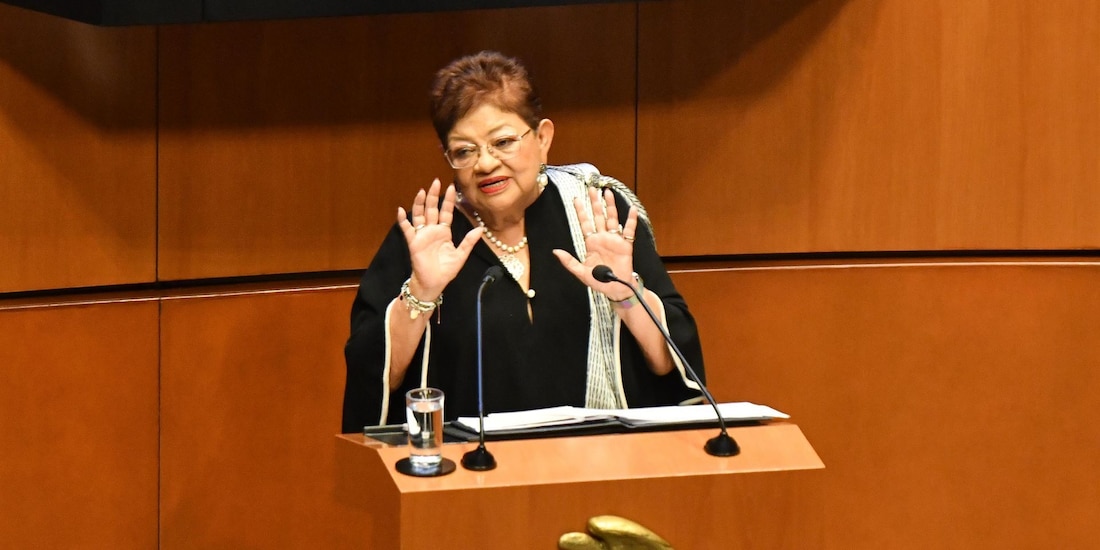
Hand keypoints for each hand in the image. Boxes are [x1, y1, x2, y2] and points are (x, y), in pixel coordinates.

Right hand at [397, 179, 482, 298]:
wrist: (434, 283)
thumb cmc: (446, 270)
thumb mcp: (461, 255)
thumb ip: (469, 242)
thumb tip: (480, 229)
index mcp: (444, 231)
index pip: (446, 212)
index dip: (448, 200)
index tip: (451, 187)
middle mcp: (432, 230)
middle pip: (432, 209)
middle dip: (434, 195)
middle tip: (435, 182)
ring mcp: (422, 235)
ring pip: (420, 215)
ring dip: (419, 203)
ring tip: (421, 191)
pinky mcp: (414, 242)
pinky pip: (407, 229)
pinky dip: (403, 220)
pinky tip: (401, 211)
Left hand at [553, 187, 639, 299]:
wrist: (616, 289)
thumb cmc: (599, 281)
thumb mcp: (581, 272)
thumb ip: (569, 262)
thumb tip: (555, 251)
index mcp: (591, 243)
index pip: (585, 223)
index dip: (580, 211)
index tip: (576, 199)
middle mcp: (602, 238)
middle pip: (598, 216)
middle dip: (595, 202)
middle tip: (592, 188)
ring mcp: (614, 240)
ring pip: (611, 218)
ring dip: (610, 206)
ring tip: (607, 192)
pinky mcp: (626, 244)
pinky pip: (629, 230)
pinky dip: (631, 220)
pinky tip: (632, 210)